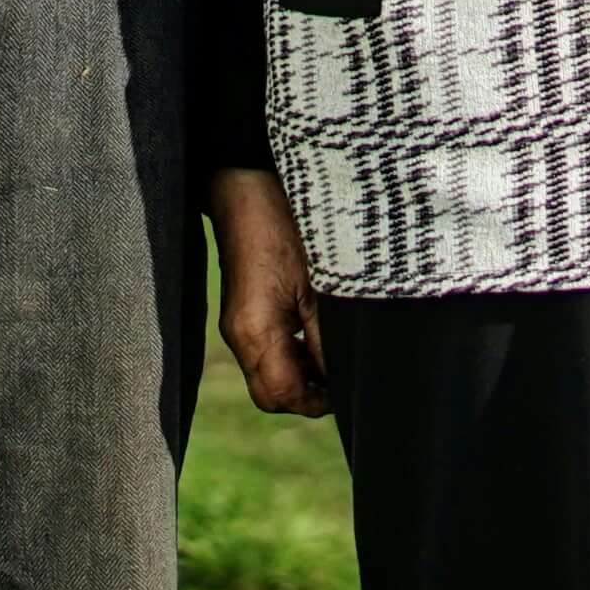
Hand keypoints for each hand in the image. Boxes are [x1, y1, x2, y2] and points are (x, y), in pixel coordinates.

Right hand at [211, 169, 329, 416]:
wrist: (248, 188)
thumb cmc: (286, 226)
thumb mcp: (320, 286)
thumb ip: (328, 339)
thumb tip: (344, 378)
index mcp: (254, 331)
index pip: (282, 394)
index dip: (318, 401)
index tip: (350, 389)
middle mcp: (240, 335)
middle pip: (271, 394)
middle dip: (309, 396)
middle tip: (346, 378)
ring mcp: (239, 326)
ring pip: (269, 376)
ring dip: (304, 377)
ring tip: (337, 357)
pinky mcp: (244, 314)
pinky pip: (266, 354)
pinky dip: (294, 357)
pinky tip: (320, 338)